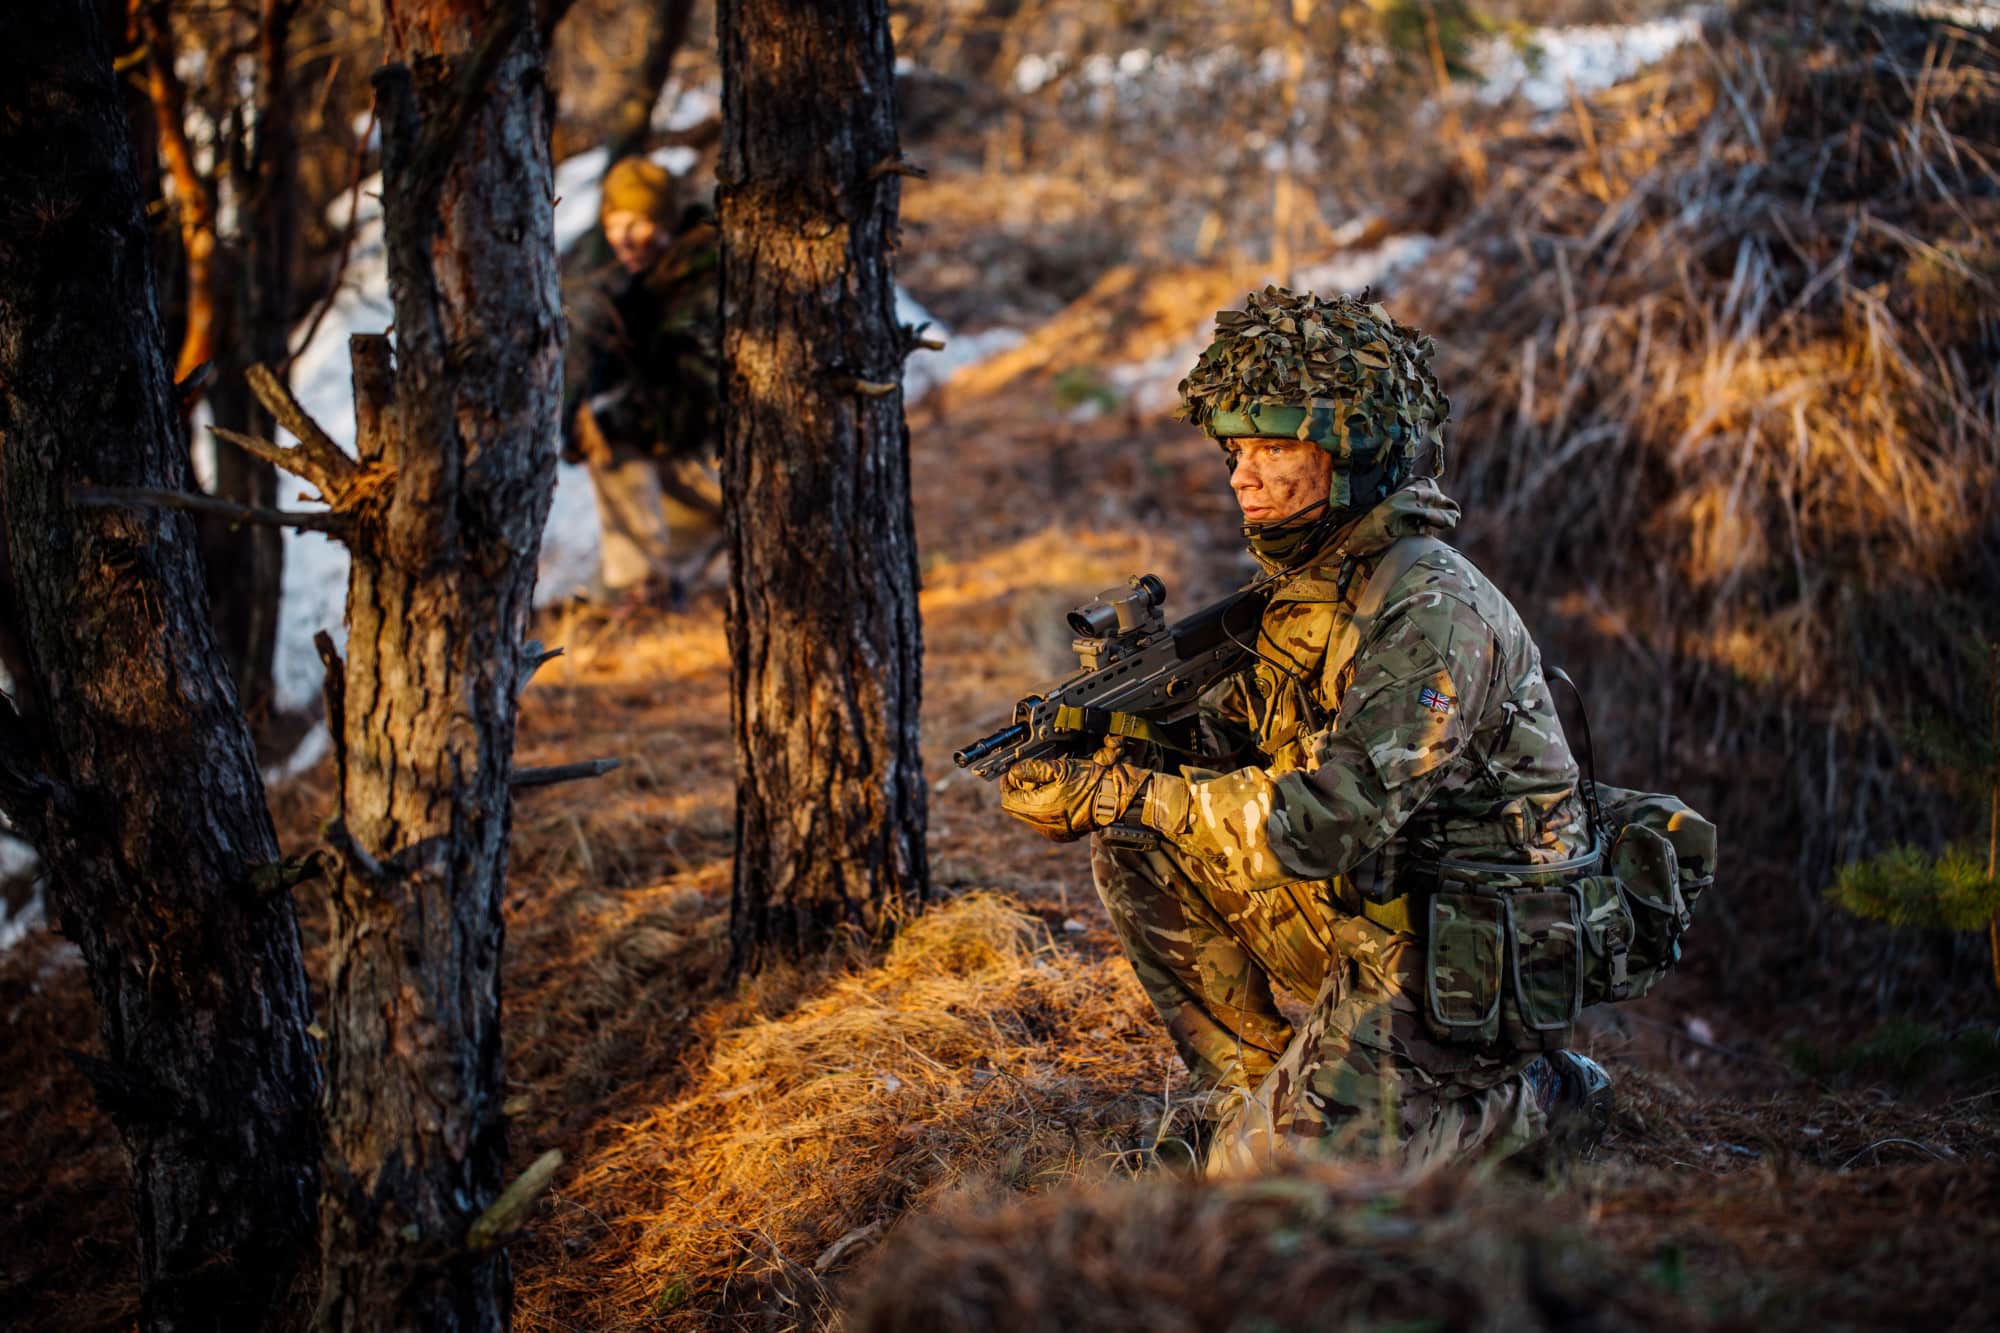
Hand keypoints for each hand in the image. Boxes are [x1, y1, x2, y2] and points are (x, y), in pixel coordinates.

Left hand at [999, 746, 1150, 842]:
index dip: (1007, 784)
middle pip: (1016, 809)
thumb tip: (1014, 770)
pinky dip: (1043, 809)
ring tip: (1047, 785)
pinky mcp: (1063, 835)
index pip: (1008, 800)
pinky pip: (1043, 822)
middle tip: (1031, 776)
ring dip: (1031, 800)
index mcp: (1041, 809)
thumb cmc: (1092, 782)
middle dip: (1019, 791)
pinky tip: (1056, 797)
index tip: (1013, 772)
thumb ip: (1034, 769)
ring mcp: (1054, 832)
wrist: (1116, 799)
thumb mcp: (1061, 769)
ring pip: (1029, 816)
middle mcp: (1044, 825)